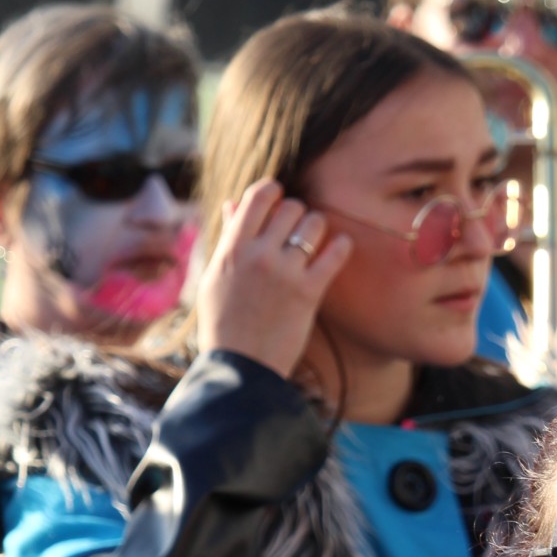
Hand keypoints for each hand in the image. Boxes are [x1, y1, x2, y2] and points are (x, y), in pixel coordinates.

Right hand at [196, 180, 352, 381]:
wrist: (241, 366)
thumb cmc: (223, 323)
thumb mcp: (214, 276)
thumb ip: (227, 238)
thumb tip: (231, 204)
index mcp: (233, 247)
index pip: (259, 196)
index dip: (273, 190)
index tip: (279, 199)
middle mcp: (260, 254)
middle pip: (292, 208)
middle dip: (298, 214)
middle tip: (297, 229)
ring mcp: (286, 272)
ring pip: (315, 224)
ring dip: (318, 228)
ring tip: (315, 241)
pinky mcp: (309, 292)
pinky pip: (336, 254)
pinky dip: (342, 246)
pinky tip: (341, 248)